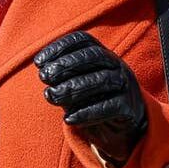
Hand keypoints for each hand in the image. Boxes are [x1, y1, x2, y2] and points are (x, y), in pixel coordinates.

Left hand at [34, 31, 147, 167]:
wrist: (121, 127)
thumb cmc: (92, 99)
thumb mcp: (75, 84)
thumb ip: (62, 78)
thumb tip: (44, 74)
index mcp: (101, 52)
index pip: (82, 40)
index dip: (59, 47)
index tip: (38, 62)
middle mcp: (116, 64)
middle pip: (93, 56)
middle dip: (66, 64)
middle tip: (43, 77)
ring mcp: (125, 83)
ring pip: (102, 80)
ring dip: (73, 88)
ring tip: (51, 96)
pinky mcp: (130, 106)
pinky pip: (110, 106)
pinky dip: (87, 112)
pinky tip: (68, 118)